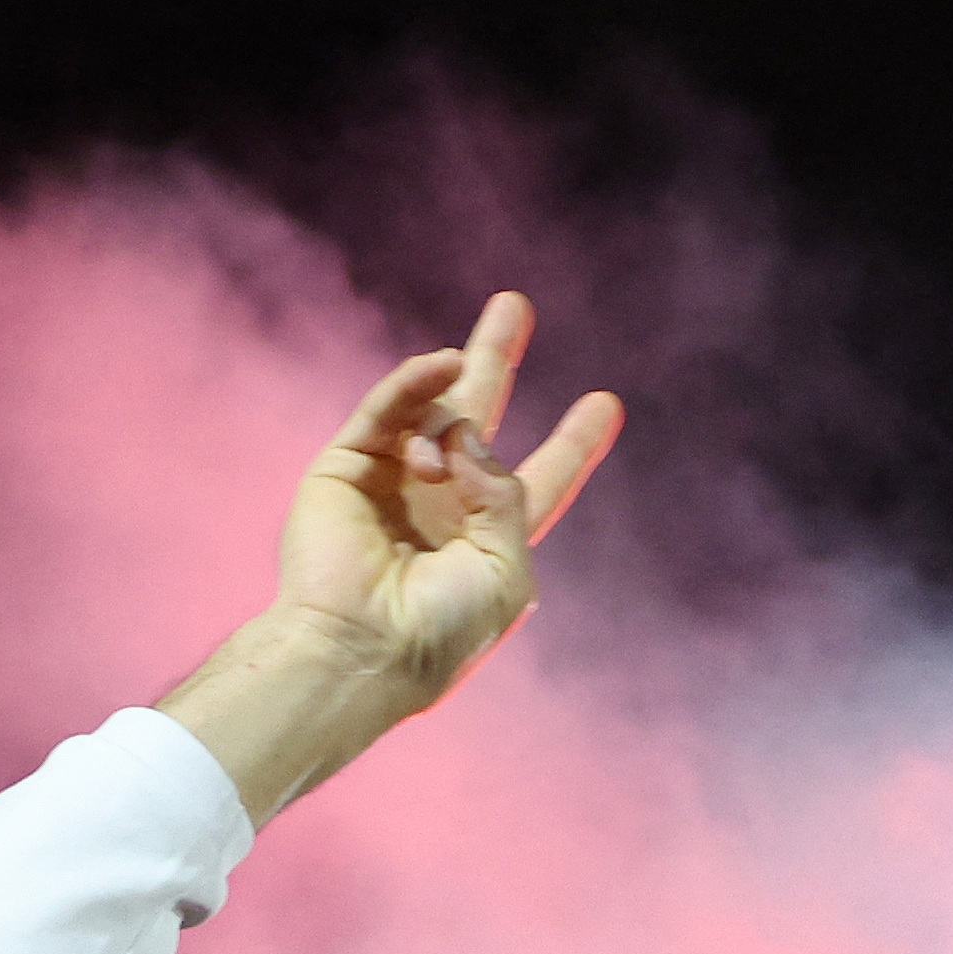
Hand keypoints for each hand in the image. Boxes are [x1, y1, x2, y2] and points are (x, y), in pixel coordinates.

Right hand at [159, 291, 626, 822]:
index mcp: (488, 540)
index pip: (542, 480)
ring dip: (450, 416)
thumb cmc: (438, 632)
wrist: (359, 648)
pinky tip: (442, 363)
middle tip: (514, 305)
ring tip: (440, 460)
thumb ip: (506, 496)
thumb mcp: (506, 570)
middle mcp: (440, 504)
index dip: (574, 443)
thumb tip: (466, 434)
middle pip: (477, 415)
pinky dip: (417, 381)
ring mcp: (391, 482)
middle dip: (496, 359)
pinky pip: (387, 407)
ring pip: (434, 411)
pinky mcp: (346, 466)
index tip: (605, 404)